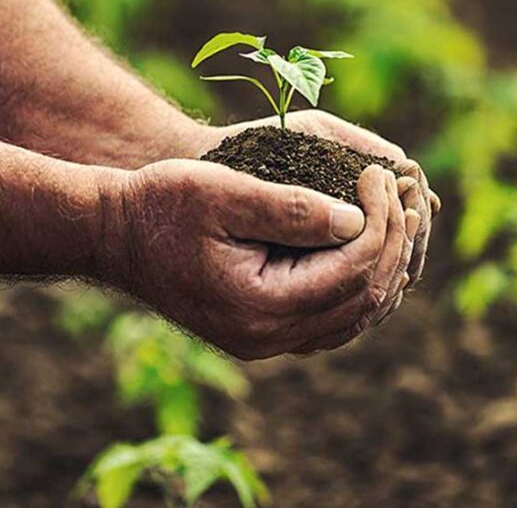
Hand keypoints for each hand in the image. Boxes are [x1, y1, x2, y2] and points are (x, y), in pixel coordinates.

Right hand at [107, 159, 410, 358]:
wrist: (113, 235)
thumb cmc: (161, 204)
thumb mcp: (223, 193)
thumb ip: (292, 209)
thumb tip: (357, 218)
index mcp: (260, 306)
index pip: (354, 270)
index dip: (380, 221)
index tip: (379, 174)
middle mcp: (267, 337)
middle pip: (363, 299)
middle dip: (393, 242)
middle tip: (403, 192)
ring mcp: (264, 341)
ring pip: (354, 317)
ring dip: (383, 267)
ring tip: (397, 217)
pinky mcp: (261, 330)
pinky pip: (331, 320)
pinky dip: (359, 287)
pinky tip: (368, 247)